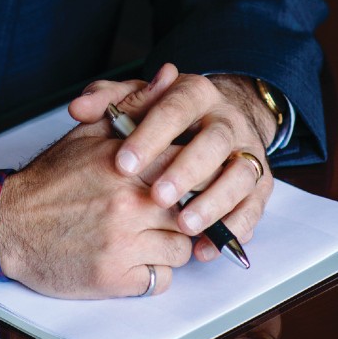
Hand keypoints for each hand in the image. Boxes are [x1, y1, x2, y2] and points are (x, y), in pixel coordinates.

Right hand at [0, 118, 191, 297]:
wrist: (7, 223)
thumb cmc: (50, 179)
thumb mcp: (89, 131)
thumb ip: (135, 104)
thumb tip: (171, 75)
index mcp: (126, 162)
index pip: (190, 163)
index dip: (194, 171)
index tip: (189, 176)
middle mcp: (129, 202)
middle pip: (193, 207)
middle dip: (187, 208)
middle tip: (172, 208)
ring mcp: (123, 243)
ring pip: (182, 247)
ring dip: (170, 242)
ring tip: (146, 233)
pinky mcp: (115, 279)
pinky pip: (162, 280)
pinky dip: (153, 271)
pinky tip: (134, 256)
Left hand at [69, 64, 273, 260]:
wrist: (212, 122)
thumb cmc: (163, 117)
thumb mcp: (135, 101)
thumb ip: (106, 101)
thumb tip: (78, 108)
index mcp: (196, 92)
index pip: (175, 108)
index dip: (150, 135)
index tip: (123, 163)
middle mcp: (227, 119)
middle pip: (214, 141)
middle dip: (186, 170)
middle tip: (157, 197)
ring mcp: (248, 151)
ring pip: (241, 175)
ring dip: (214, 202)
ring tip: (185, 226)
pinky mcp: (261, 184)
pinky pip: (254, 209)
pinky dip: (233, 229)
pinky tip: (206, 247)